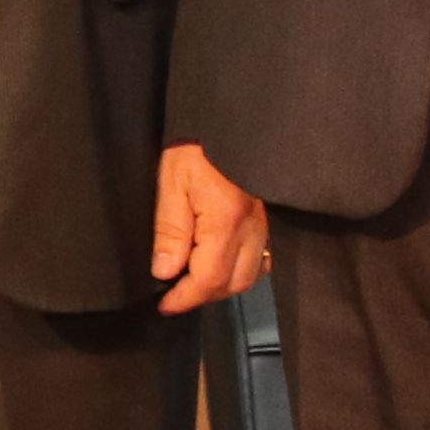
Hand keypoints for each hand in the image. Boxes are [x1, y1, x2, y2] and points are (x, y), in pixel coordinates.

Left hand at [150, 140, 271, 312]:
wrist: (227, 124)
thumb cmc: (194, 150)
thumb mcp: (171, 185)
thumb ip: (170, 232)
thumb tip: (165, 271)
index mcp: (225, 223)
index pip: (208, 279)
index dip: (185, 299)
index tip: (165, 306)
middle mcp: (251, 230)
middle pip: (232, 284)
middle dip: (203, 296)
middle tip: (175, 296)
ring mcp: (262, 226)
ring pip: (250, 276)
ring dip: (221, 287)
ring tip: (193, 284)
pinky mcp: (264, 220)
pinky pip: (261, 260)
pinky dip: (240, 272)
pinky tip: (220, 266)